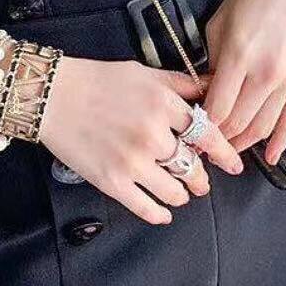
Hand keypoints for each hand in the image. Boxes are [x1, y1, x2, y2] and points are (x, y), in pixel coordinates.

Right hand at [40, 56, 243, 224]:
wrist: (53, 95)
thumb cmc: (98, 80)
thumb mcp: (145, 73)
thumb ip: (181, 85)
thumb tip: (212, 88)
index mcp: (162, 104)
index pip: (207, 134)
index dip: (224, 152)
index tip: (233, 163)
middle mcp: (152, 134)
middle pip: (193, 167)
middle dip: (201, 177)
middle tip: (202, 180)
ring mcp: (132, 161)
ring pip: (175, 191)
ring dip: (183, 194)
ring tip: (182, 191)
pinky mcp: (112, 182)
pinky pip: (147, 207)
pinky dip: (160, 212)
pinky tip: (164, 211)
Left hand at [204, 0, 285, 163]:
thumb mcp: (218, 22)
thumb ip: (212, 61)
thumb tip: (207, 91)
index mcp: (238, 55)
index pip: (216, 108)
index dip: (201, 127)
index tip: (190, 133)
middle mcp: (265, 71)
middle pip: (238, 123)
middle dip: (219, 139)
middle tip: (204, 146)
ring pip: (263, 127)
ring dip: (244, 143)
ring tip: (228, 151)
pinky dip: (280, 142)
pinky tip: (269, 156)